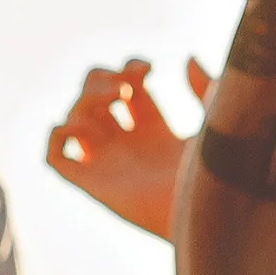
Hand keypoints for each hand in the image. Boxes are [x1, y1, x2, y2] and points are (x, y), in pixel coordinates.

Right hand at [45, 57, 210, 239]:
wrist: (210, 216)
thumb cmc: (219, 176)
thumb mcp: (216, 122)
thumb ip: (205, 89)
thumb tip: (186, 58)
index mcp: (155, 131)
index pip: (127, 89)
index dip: (130, 70)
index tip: (149, 70)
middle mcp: (127, 146)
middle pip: (94, 98)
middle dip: (102, 79)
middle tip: (126, 84)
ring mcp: (108, 164)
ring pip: (73, 119)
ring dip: (86, 98)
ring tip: (117, 97)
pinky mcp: (94, 185)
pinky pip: (56, 158)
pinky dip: (57, 136)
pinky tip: (82, 124)